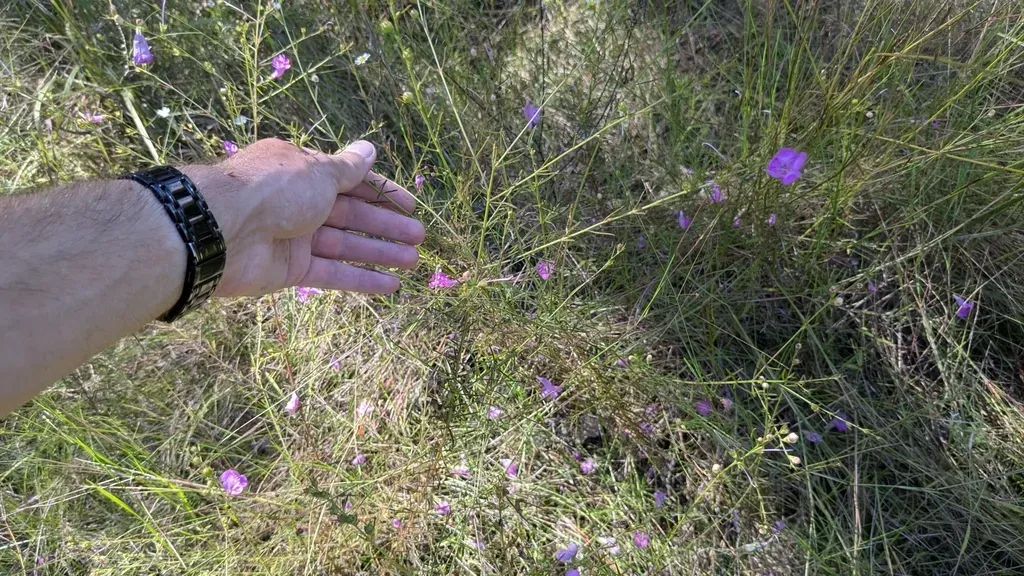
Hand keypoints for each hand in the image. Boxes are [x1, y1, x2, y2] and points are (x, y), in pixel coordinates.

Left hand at [185, 138, 424, 297]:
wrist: (223, 230)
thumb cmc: (275, 189)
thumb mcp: (318, 172)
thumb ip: (348, 168)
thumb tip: (370, 149)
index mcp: (304, 172)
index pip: (351, 181)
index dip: (382, 193)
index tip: (410, 206)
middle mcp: (300, 203)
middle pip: (352, 214)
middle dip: (386, 225)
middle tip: (419, 237)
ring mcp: (295, 237)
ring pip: (346, 245)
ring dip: (380, 253)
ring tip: (413, 261)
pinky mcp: (291, 270)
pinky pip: (333, 274)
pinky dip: (361, 279)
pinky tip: (391, 286)